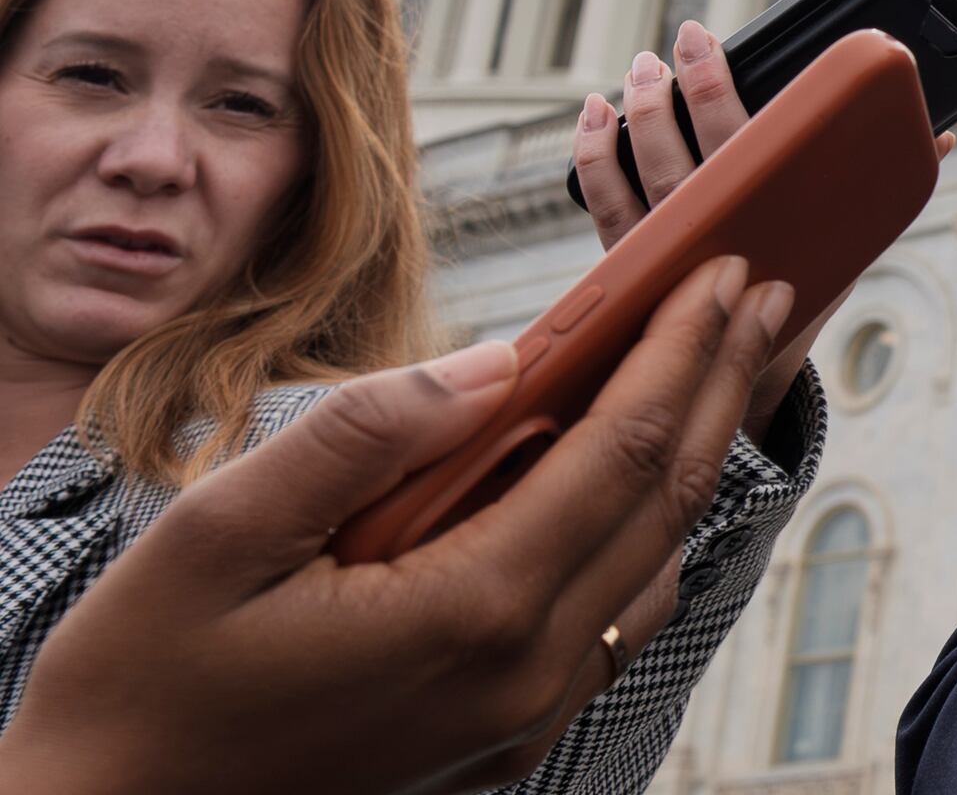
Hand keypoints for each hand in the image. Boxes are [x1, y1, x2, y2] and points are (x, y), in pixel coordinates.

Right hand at [0, 257, 793, 794]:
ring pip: (648, 566)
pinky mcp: (499, 741)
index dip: (683, 348)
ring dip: (692, 458)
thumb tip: (502, 359)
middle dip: (719, 384)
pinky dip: (639, 533)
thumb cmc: (139, 689)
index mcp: (471, 611)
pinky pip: (606, 624)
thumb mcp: (219, 535)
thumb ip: (368, 434)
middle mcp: (523, 674)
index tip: (726, 268)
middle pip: (663, 502)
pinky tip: (630, 482)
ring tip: (717, 368)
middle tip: (763, 293)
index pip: (622, 449)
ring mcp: (519, 718)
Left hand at [573, 19, 953, 431]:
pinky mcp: (627, 261)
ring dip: (635, 117)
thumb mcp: (850, 247)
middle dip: (674, 92)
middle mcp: (706, 238)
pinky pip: (603, 205)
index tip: (705, 42)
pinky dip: (593, 158)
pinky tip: (594, 115)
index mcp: (763, 227)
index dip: (716, 89)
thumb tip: (940, 136)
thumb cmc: (803, 293)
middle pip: (681, 154)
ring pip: (637, 176)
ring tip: (641, 70)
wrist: (749, 370)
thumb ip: (883, 190)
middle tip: (675, 44)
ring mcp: (661, 250)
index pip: (738, 148)